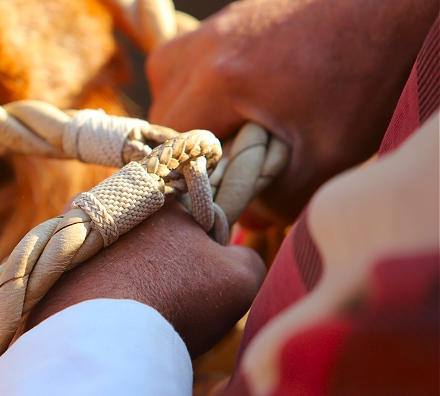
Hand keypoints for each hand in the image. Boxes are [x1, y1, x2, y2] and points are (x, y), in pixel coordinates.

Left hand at [19, 200, 265, 356]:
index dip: (205, 252)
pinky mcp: (54, 268)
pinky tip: (111, 314)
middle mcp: (111, 206)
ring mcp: (77, 237)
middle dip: (162, 263)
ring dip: (129, 277)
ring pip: (118, 257)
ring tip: (139, 309)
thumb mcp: (240, 278)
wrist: (103, 335)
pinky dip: (100, 293)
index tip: (201, 278)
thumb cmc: (178, 299)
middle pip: (151, 238)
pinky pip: (87, 278)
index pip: (192, 219)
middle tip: (169, 297)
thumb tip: (232, 255)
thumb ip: (247, 258)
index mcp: (158, 198)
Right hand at [147, 0, 437, 224]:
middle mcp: (205, 45)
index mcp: (219, 79)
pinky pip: (188, 58)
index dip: (185, 173)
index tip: (212, 190)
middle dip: (184, 146)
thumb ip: (279, 198)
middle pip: (160, 113)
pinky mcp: (230, 17)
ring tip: (226, 131)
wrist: (393, 13)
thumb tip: (247, 218)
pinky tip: (237, 100)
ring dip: (185, 113)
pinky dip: (199, 85)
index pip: (168, 141)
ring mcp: (215, 26)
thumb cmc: (365, 78)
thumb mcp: (327, 156)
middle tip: (224, 166)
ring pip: (166, 82)